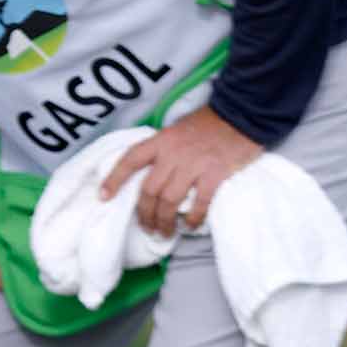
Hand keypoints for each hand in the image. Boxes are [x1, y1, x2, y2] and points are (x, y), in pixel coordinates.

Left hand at [99, 105, 262, 236]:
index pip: (130, 160)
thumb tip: (151, 172)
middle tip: (147, 227)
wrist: (243, 113)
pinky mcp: (215, 174)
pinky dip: (192, 218)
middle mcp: (172, 153)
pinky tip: (190, 226)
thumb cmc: (209, 124)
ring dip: (164, 221)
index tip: (103, 197)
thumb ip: (163, 149)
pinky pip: (198, 203)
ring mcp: (193, 164)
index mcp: (161, 141)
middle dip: (144, 214)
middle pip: (148, 190)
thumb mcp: (177, 130)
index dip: (114, 179)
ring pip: (168, 200)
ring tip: (164, 232)